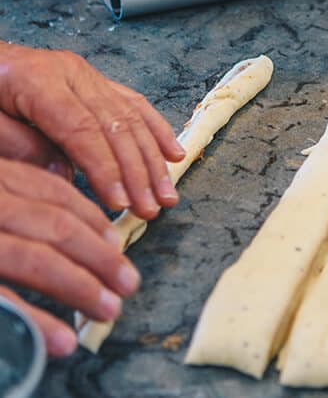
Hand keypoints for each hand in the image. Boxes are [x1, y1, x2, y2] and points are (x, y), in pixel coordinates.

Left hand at [0, 43, 185, 217]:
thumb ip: (20, 147)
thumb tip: (66, 176)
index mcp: (38, 82)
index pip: (83, 130)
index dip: (106, 168)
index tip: (120, 202)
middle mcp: (71, 74)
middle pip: (115, 125)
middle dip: (137, 171)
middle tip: (150, 208)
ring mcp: (86, 75)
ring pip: (131, 116)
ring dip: (153, 158)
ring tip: (166, 194)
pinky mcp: (94, 80)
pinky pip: (133, 103)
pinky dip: (156, 130)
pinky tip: (172, 153)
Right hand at [0, 159, 140, 355]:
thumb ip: (17, 183)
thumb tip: (59, 172)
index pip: (56, 192)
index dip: (93, 218)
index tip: (117, 240)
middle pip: (58, 226)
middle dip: (101, 257)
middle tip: (128, 282)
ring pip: (39, 259)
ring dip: (81, 287)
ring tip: (109, 309)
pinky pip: (3, 299)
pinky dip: (36, 321)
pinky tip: (62, 340)